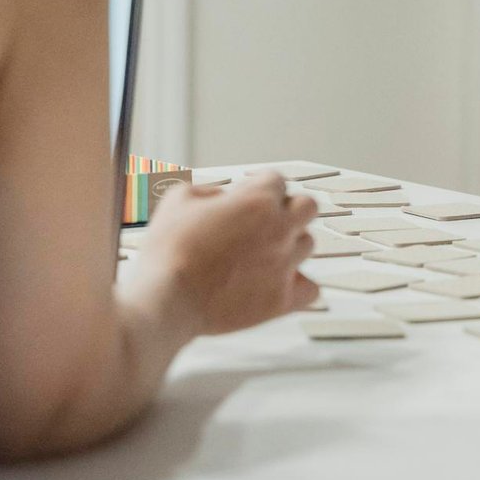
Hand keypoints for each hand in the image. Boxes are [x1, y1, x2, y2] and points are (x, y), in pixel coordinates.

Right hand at [125, 172, 318, 336]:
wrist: (168, 299)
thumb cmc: (169, 249)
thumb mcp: (178, 199)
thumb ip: (207, 190)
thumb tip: (220, 199)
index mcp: (258, 200)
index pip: (276, 180)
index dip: (258, 185)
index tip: (245, 195)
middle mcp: (280, 229)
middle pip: (307, 206)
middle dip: (288, 208)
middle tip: (264, 220)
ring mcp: (284, 264)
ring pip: (307, 245)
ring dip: (290, 244)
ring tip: (263, 254)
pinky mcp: (282, 299)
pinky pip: (311, 289)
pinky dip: (299, 285)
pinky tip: (280, 283)